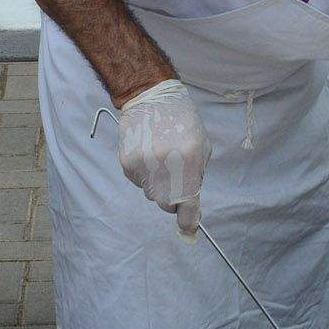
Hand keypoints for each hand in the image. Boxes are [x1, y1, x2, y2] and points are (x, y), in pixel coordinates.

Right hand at [118, 78, 207, 235]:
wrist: (151, 97)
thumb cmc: (182, 121)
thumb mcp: (201, 145)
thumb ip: (197, 175)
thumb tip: (189, 203)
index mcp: (189, 161)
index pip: (187, 203)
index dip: (188, 221)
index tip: (189, 230)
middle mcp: (164, 166)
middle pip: (166, 203)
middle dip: (172, 198)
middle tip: (175, 178)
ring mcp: (143, 165)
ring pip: (151, 193)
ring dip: (158, 184)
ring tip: (160, 158)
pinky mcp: (127, 164)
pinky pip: (138, 182)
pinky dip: (145, 174)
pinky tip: (147, 153)